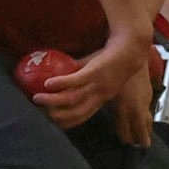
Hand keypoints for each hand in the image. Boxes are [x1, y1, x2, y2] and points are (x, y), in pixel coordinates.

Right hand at [29, 34, 150, 133]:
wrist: (131, 46)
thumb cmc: (115, 58)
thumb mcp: (100, 73)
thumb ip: (84, 77)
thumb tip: (66, 74)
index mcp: (101, 97)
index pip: (82, 116)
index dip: (67, 121)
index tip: (52, 122)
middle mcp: (99, 95)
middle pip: (76, 112)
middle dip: (57, 116)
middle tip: (41, 113)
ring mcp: (97, 84)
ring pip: (72, 98)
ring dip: (53, 100)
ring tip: (37, 98)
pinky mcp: (95, 71)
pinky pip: (76, 80)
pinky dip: (61, 83)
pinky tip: (48, 83)